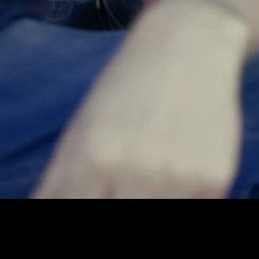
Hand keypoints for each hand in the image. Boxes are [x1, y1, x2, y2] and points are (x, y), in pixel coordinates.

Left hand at [32, 0, 249, 197]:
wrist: (191, 44)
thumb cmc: (127, 90)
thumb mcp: (81, 132)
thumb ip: (57, 185)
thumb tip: (43, 207)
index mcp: (93, 159)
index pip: (75, 212)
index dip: (87, 206)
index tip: (97, 192)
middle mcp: (135, 172)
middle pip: (120, 215)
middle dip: (119, 198)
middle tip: (125, 181)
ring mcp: (178, 178)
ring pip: (160, 214)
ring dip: (154, 199)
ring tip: (153, 171)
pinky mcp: (214, 179)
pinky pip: (195, 208)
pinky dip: (185, 196)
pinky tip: (182, 165)